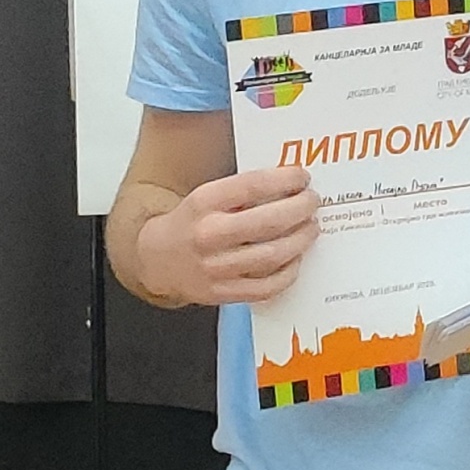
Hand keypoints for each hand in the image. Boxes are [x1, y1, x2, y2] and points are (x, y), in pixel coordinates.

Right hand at [136, 166, 318, 305]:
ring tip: (311, 227)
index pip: (253, 185)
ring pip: (273, 255)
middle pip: (269, 222)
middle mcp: (209, 235)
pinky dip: (289, 272)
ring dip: (301, 239)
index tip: (302, 176)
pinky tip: (295, 258)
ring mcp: (217, 268)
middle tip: (312, 202)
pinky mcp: (224, 293)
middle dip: (301, 209)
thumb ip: (243, 192)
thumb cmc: (191, 223)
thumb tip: (290, 185)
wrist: (156, 260)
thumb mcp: (206, 197)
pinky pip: (268, 286)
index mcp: (203, 203)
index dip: (285, 180)